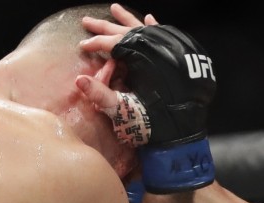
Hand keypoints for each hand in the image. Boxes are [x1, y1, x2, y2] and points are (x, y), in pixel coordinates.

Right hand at [78, 6, 215, 192]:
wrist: (185, 130)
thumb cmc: (155, 123)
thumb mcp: (124, 110)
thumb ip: (101, 96)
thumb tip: (79, 80)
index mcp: (140, 58)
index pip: (112, 44)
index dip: (95, 44)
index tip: (82, 45)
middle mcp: (155, 49)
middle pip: (125, 33)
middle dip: (104, 27)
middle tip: (87, 21)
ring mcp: (168, 51)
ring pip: (144, 29)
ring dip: (128, 20)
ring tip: (115, 8)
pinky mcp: (179, 57)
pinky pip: (165, 36)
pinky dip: (155, 27)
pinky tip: (150, 18)